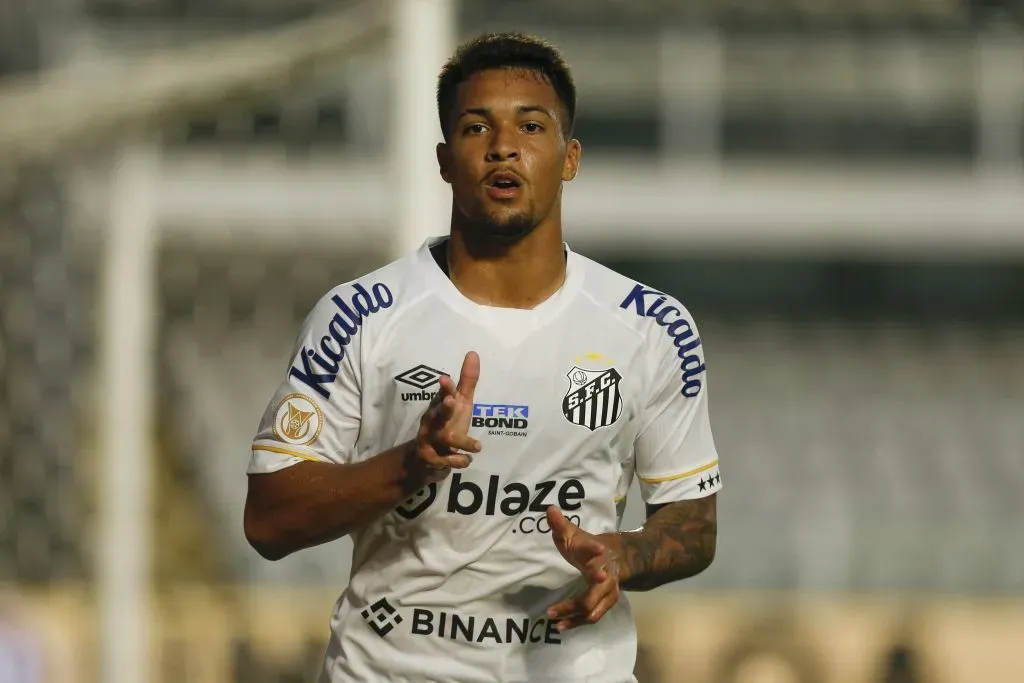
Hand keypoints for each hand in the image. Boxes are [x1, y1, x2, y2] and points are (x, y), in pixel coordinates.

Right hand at [407, 351, 481, 484]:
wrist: (427, 458)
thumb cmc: (447, 423)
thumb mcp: (460, 403)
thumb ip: (467, 381)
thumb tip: (473, 353)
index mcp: (439, 406)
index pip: (442, 395)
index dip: (444, 388)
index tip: (445, 379)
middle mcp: (433, 422)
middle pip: (437, 414)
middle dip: (444, 408)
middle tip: (451, 401)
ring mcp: (432, 441)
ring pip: (444, 439)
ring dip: (461, 442)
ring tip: (477, 446)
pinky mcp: (434, 459)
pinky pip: (446, 461)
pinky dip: (458, 461)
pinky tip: (468, 460)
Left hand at [546, 507, 620, 631]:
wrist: (618, 557)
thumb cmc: (588, 546)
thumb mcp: (574, 534)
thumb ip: (560, 524)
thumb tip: (549, 509)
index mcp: (597, 553)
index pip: (595, 549)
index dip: (595, 548)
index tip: (598, 549)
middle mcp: (606, 575)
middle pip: (595, 591)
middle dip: (577, 603)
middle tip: (553, 610)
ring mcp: (609, 591)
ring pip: (593, 609)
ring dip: (573, 616)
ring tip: (553, 619)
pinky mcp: (606, 603)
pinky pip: (592, 616)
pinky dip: (577, 622)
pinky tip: (561, 625)